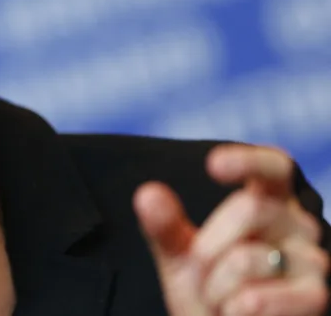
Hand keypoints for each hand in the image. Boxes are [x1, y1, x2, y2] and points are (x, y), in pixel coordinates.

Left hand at [133, 144, 328, 314]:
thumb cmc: (210, 292)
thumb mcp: (180, 257)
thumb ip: (165, 226)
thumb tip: (147, 194)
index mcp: (269, 203)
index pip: (274, 168)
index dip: (250, 161)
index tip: (214, 164)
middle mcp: (298, 225)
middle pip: (248, 208)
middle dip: (207, 246)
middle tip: (203, 274)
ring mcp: (312, 260)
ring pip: (246, 258)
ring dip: (216, 288)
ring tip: (225, 300)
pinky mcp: (315, 296)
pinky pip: (255, 298)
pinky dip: (233, 311)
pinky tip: (239, 315)